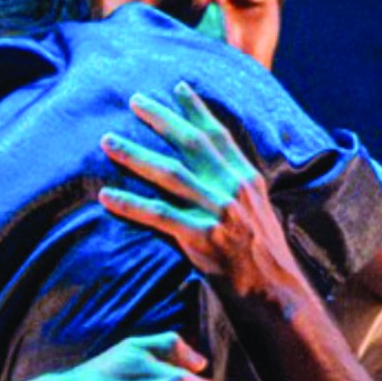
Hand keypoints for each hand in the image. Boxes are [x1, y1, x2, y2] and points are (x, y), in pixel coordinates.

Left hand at [97, 83, 313, 308]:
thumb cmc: (262, 258)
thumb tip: (207, 175)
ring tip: (107, 141)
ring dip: (135, 155)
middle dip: (162, 119)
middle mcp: (233, 189)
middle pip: (191, 145)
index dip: (198, 110)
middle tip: (135, 100)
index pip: (219, 135)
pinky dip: (130, 205)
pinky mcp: (202, 238)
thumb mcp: (257, 213)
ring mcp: (218, 212)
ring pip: (169, 174)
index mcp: (247, 180)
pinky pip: (158, 216)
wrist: (274, 293)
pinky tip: (107, 196)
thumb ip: (233, 190)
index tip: (178, 87)